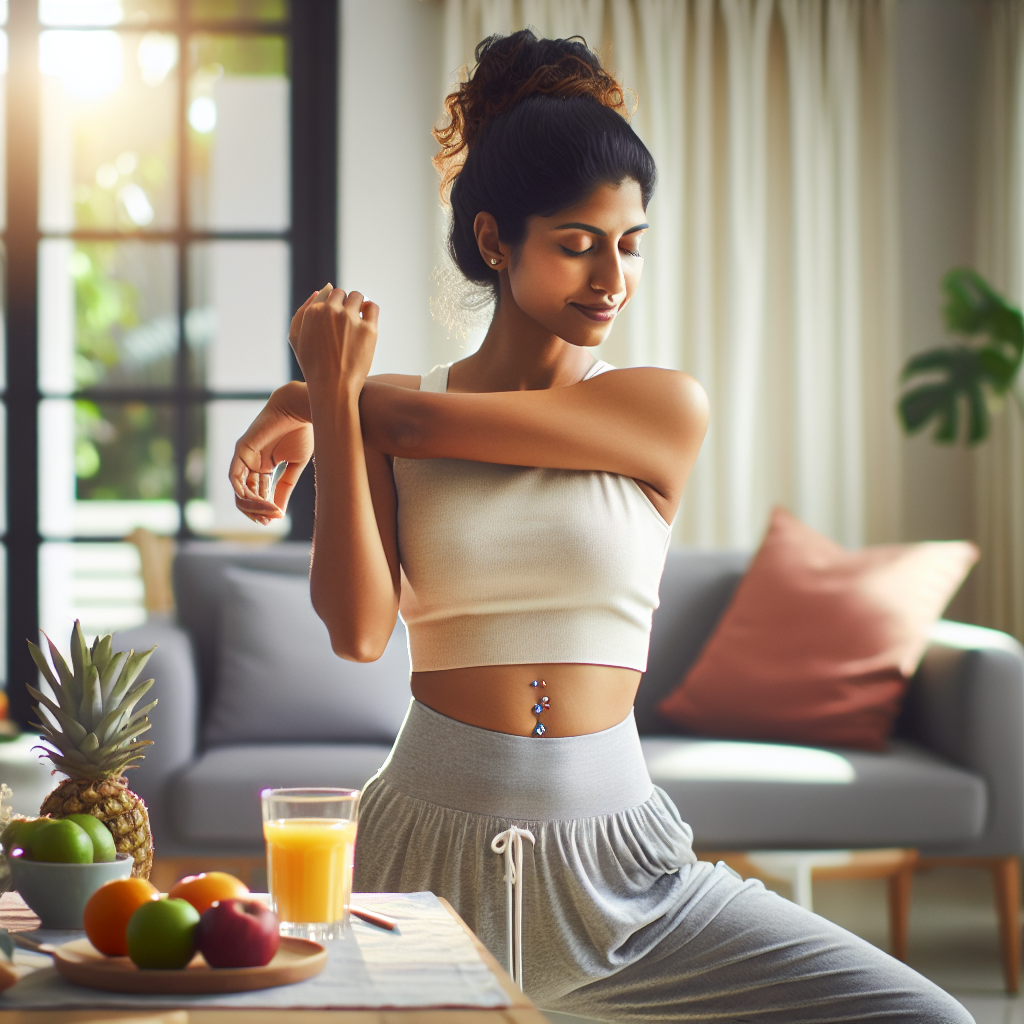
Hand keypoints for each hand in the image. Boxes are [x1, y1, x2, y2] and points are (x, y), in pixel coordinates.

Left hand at [230, 385, 313, 524]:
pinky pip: (236, 479)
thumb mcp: (294, 468)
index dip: (265, 508)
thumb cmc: (301, 433)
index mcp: (264, 466)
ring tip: (270, 512)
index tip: (277, 518)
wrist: (300, 411)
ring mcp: (244, 457)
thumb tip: (278, 513)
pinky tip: (263, 502)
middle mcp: (251, 463)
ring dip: (254, 506)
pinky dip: (247, 494)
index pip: (257, 493)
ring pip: (240, 491)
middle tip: (270, 520)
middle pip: (246, 495)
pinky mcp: (240, 450)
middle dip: (257, 511)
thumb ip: (284, 489)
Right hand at [290, 284, 378, 395]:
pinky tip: (368, 320)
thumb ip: (304, 311)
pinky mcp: (368, 329)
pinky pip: (373, 307)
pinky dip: (370, 310)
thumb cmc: (313, 366)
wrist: (332, 387)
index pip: (327, 293)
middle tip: (348, 321)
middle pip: (342, 294)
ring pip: (358, 297)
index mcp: (313, 311)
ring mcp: (350, 319)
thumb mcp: (296, 338)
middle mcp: (331, 311)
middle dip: (345, 303)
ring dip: (358, 304)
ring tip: (358, 320)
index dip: (333, 304)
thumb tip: (324, 289)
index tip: (337, 318)